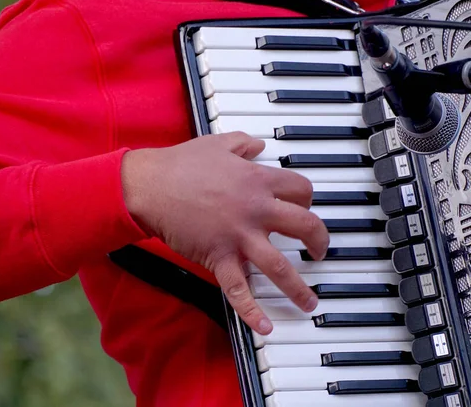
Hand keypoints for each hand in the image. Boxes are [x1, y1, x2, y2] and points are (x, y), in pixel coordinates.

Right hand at [121, 132, 328, 334]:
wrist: (150, 186)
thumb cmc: (180, 164)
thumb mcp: (218, 143)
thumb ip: (244, 143)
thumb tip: (258, 145)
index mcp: (258, 180)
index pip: (302, 189)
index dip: (308, 200)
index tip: (305, 208)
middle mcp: (257, 209)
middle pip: (306, 226)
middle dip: (320, 242)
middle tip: (319, 252)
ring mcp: (239, 236)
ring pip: (280, 266)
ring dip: (299, 288)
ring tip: (309, 302)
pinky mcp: (219, 256)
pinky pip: (239, 289)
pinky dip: (252, 311)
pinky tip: (265, 327)